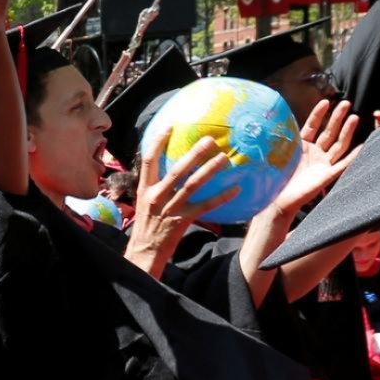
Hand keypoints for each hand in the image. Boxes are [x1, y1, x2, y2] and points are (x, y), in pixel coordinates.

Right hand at [125, 132, 235, 276]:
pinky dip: (221, 197)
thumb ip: (156, 186)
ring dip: (210, 170)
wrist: (144, 252)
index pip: (149, 160)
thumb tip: (172, 169)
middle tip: (209, 140)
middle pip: (176, 170)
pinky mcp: (182, 221)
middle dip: (193, 153)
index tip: (170, 126)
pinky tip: (236, 189)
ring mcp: (170, 208)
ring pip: (192, 185)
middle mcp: (157, 196)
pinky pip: (205, 207)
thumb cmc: (147, 226)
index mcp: (145, 188)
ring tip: (224, 158)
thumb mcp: (145, 202)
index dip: (158, 142)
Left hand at [272, 98, 361, 215]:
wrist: (276, 199)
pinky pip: (344, 164)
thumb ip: (284, 136)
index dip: (318, 114)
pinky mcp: (328, 176)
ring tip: (354, 116)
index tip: (325, 101)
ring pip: (339, 144)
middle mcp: (315, 154)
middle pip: (329, 132)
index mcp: (302, 147)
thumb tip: (277, 117)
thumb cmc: (274, 177)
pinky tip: (364, 145)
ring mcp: (322, 164)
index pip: (312, 126)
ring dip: (347, 131)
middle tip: (346, 103)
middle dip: (337, 118)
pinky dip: (355, 155)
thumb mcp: (280, 151)